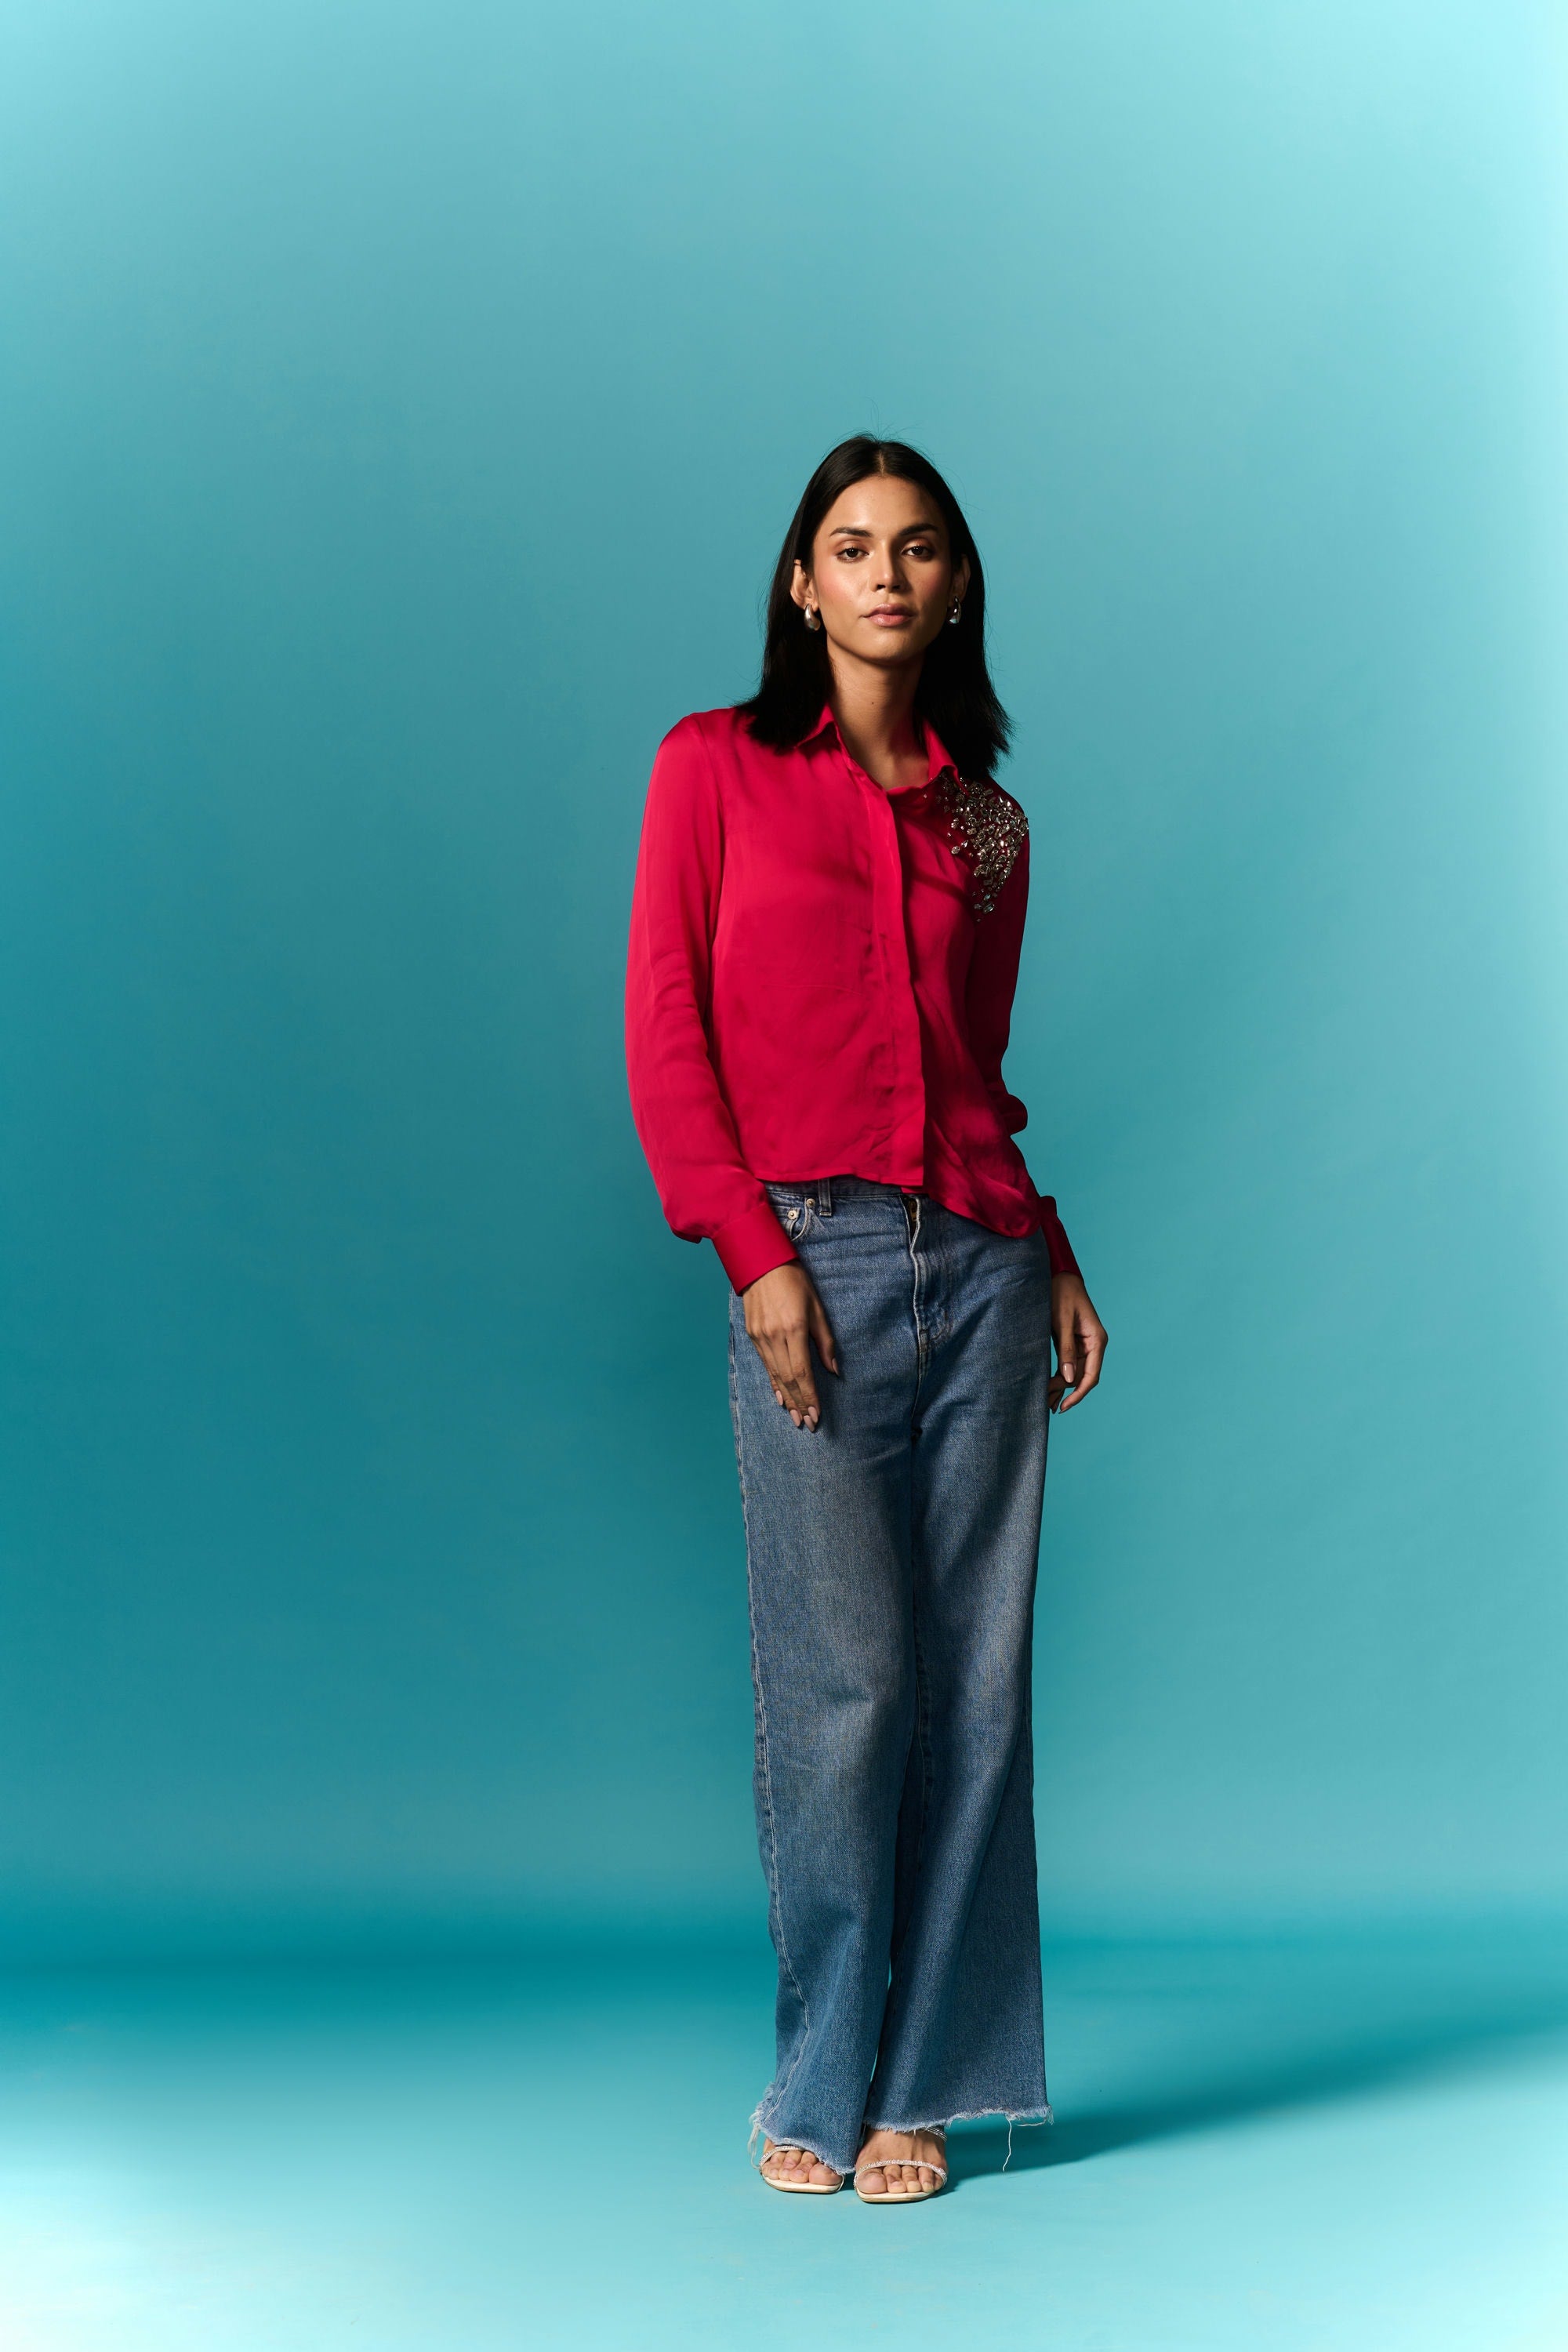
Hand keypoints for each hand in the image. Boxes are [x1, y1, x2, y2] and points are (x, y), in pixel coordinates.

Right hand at [741, 1261, 838, 1431]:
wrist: (761, 1263)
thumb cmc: (795, 1282)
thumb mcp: (817, 1308)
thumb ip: (826, 1341)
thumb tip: (834, 1370)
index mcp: (794, 1329)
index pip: (803, 1372)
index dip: (811, 1397)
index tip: (818, 1414)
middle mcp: (774, 1337)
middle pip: (788, 1379)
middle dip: (800, 1404)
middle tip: (809, 1424)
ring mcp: (760, 1337)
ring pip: (775, 1375)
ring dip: (787, 1399)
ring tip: (796, 1417)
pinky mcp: (752, 1335)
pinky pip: (765, 1365)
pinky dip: (774, 1383)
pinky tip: (780, 1398)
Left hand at [1049, 1273, 1106, 1412]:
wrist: (1058, 1276)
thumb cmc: (1061, 1294)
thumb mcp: (1061, 1321)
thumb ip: (1066, 1349)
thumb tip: (1068, 1378)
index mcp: (1097, 1340)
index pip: (1091, 1375)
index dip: (1078, 1393)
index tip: (1064, 1406)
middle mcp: (1093, 1345)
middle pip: (1082, 1377)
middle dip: (1065, 1391)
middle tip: (1046, 1404)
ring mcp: (1083, 1345)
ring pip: (1074, 1373)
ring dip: (1061, 1386)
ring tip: (1046, 1401)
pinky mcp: (1072, 1343)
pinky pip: (1068, 1365)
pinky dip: (1059, 1376)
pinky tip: (1049, 1387)